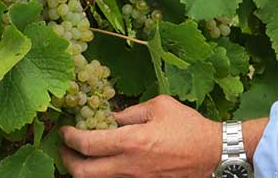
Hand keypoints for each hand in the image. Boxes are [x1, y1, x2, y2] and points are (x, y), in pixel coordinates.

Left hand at [60, 95, 221, 177]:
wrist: (211, 153)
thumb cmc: (188, 126)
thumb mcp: (159, 106)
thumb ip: (131, 112)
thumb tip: (109, 117)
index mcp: (131, 142)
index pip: (88, 144)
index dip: (70, 137)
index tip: (65, 130)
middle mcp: (128, 166)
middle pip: (82, 173)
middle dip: (67, 160)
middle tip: (65, 148)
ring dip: (84, 169)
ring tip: (82, 156)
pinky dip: (104, 173)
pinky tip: (106, 162)